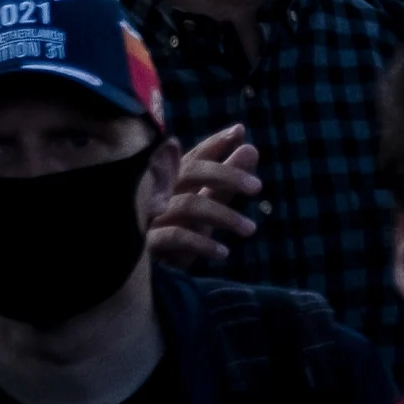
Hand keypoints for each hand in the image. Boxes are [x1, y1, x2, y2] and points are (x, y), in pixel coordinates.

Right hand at [147, 125, 260, 269]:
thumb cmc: (181, 228)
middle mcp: (159, 191)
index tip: (239, 131)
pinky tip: (223, 252)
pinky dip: (203, 243)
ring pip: (190, 204)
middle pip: (192, 171)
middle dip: (228, 175)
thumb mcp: (207, 203)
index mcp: (173, 179)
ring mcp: (150, 215)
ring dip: (225, 217)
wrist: (145, 271)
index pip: (194, 155)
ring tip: (251, 229)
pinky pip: (177, 236)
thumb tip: (251, 149)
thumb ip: (227, 179)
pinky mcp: (146, 242)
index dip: (214, 142)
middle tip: (258, 187)